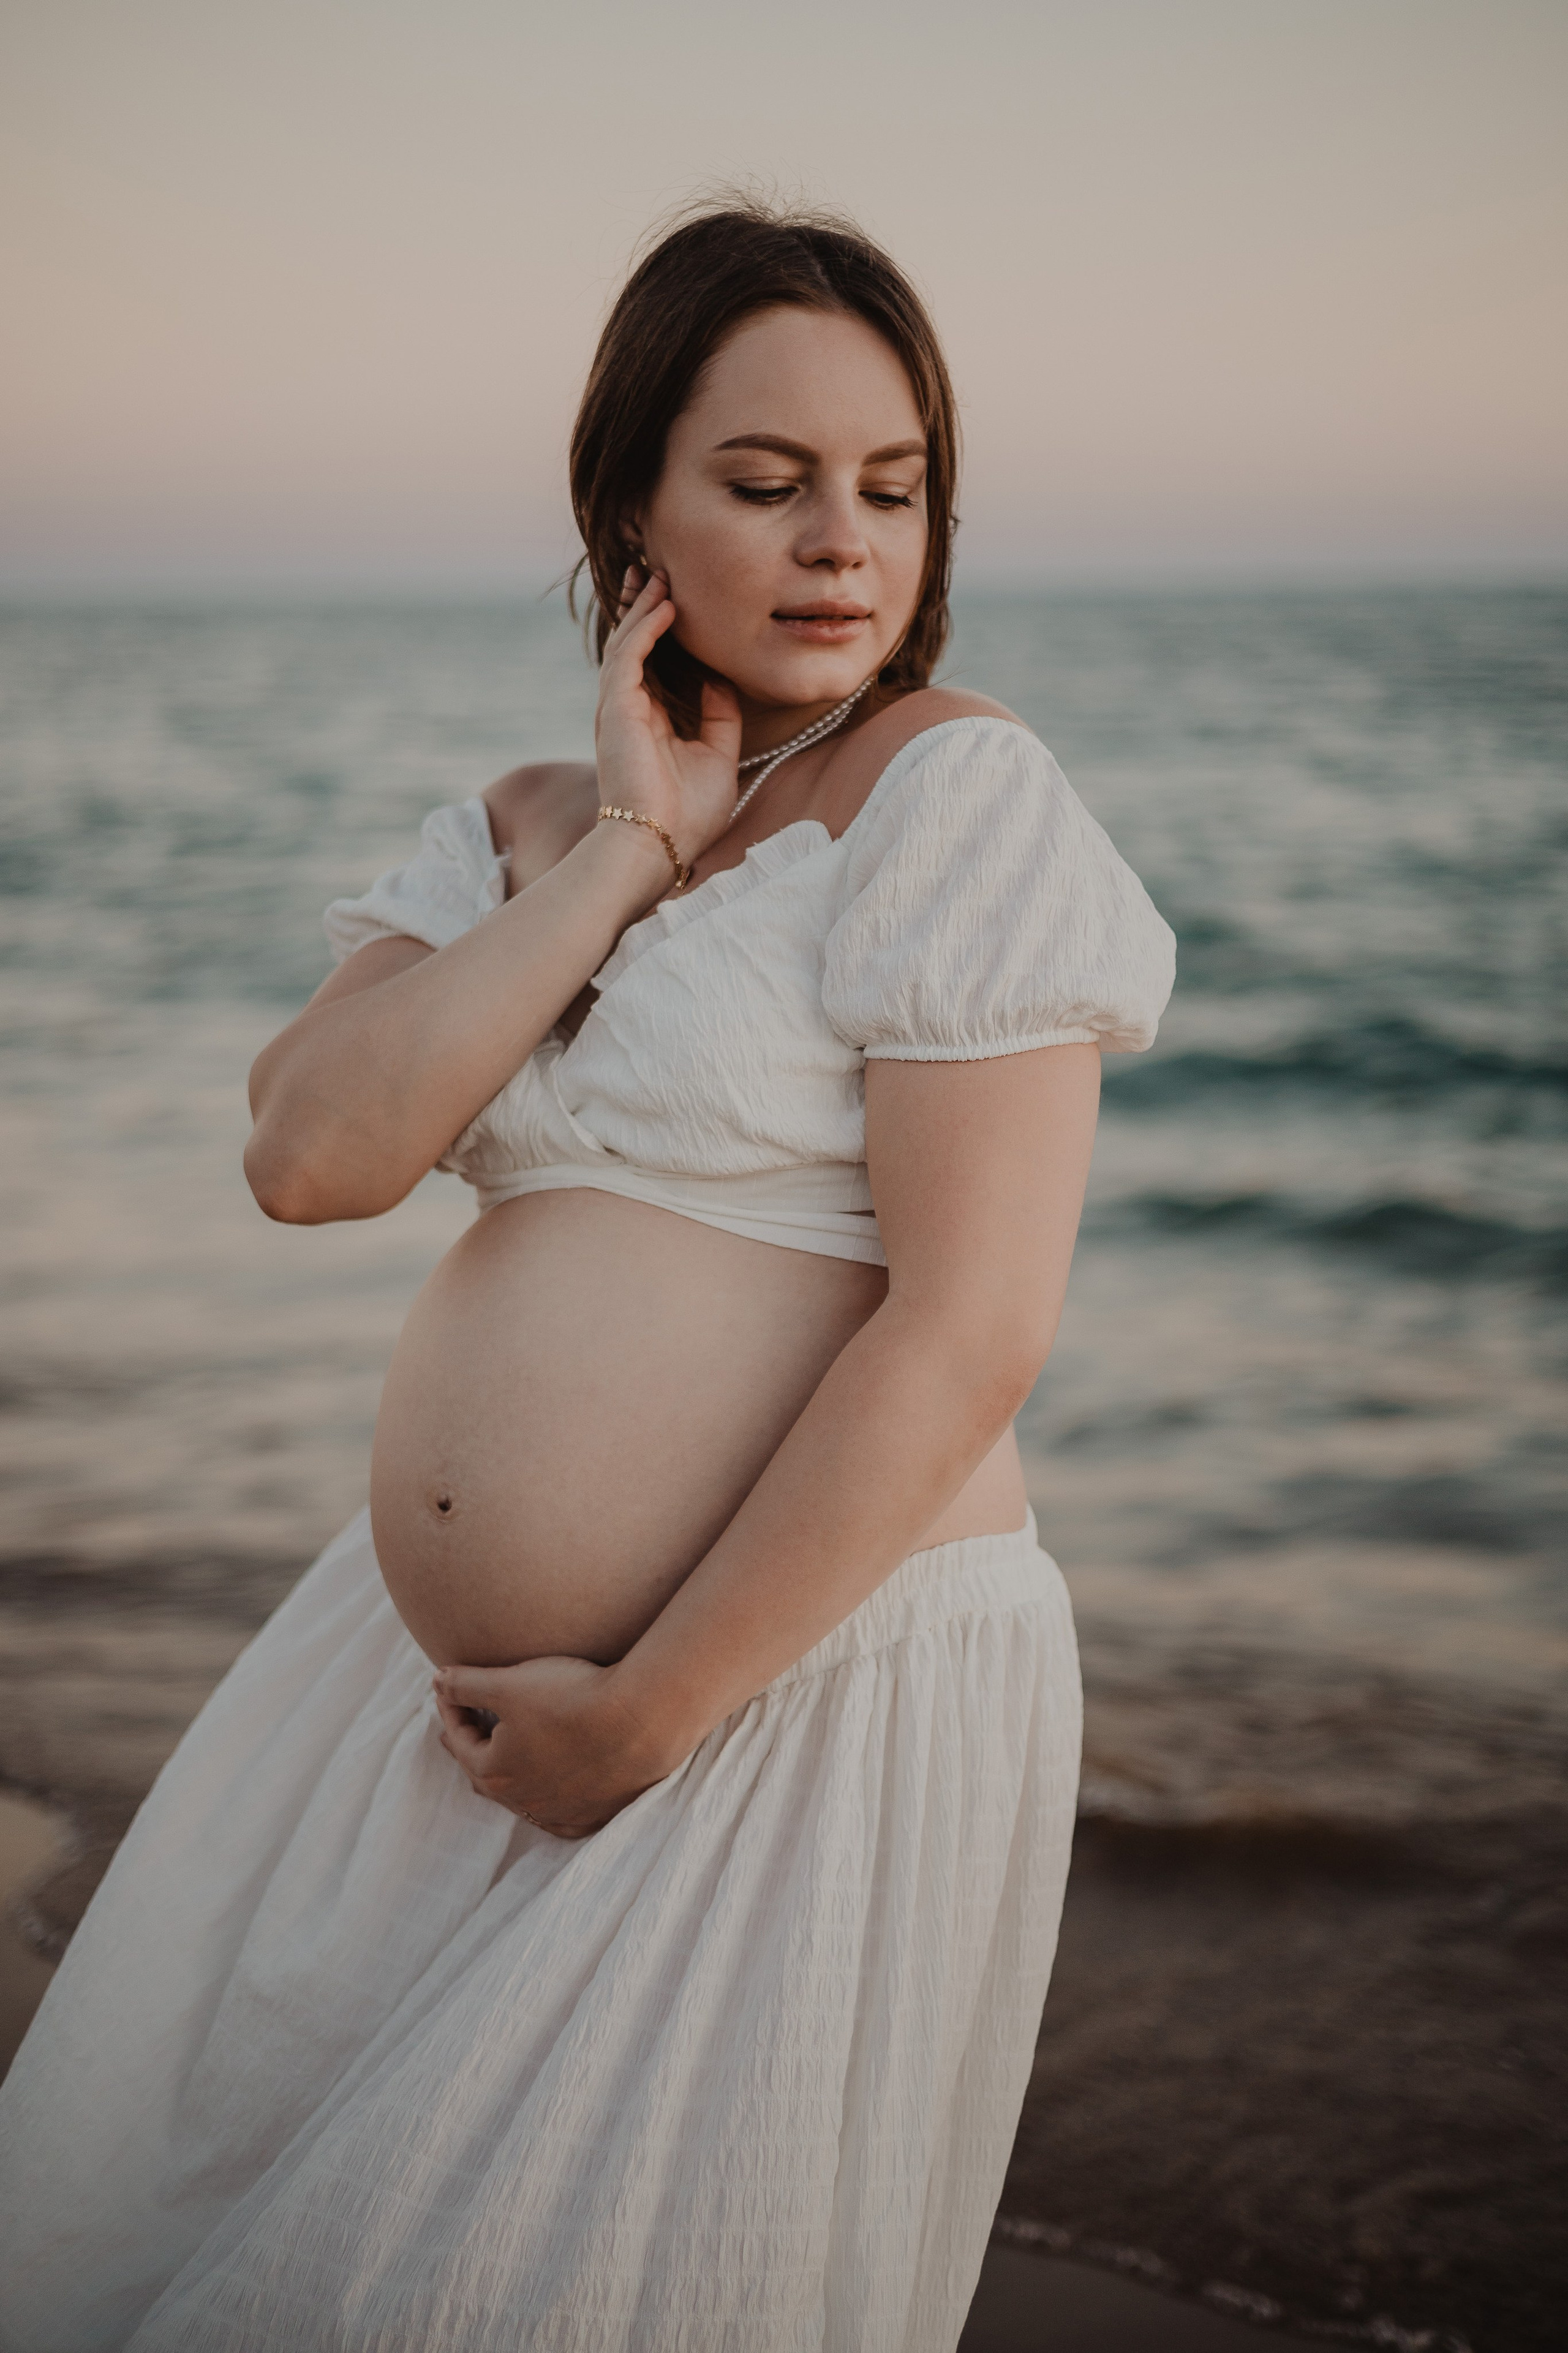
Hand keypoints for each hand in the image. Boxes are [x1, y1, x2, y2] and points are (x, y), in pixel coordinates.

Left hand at [432, 1652, 679, 1837]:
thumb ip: (466, 1685)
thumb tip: (437, 1680)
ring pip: (521, 1797)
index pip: (461, 1739)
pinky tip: (547, 1794)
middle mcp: (523, 1801)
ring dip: (505, 1776)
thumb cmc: (571, 1697)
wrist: (641, 1720)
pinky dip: (545, 1802)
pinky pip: (560, 1815)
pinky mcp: (595, 1814)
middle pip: (486, 1773)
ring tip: (497, 1760)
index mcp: (495, 1772)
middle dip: (469, 1748)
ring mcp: (560, 1812)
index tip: (447, 1686)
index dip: (451, 1709)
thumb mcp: (510, 1683)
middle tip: (456, 1732)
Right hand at [594, 566, 742, 872]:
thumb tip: (721, 679)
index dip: (661, 633)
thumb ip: (720, 717)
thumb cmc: (688, 815)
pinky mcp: (616, 709)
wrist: (660, 845)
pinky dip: (646, 627)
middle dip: (643, 607)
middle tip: (657, 572)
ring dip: (643, 607)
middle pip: (632, 646)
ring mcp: (618, 709)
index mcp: (649, 723)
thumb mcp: (718, 758)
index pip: (653, 666)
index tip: (677, 601)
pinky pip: (629, 654)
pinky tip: (666, 605)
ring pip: (626, 642)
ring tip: (660, 575)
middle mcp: (628, 712)